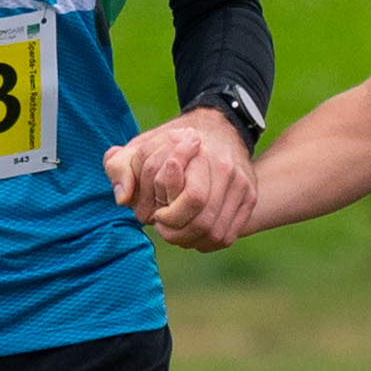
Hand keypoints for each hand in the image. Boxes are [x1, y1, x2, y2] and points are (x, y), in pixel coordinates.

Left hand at [103, 108, 255, 251]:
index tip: (154, 212)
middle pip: (202, 221)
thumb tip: (123, 198)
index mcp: (199, 153)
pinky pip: (228, 236)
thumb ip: (121, 167)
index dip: (164, 214)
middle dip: (176, 232)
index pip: (188, 197)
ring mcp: (241, 184)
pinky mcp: (249, 198)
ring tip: (176, 232)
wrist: (218, 127)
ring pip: (215, 233)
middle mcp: (225, 169)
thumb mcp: (141, 146)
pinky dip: (207, 243)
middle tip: (163, 226)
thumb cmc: (172, 142)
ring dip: (190, 241)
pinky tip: (192, 234)